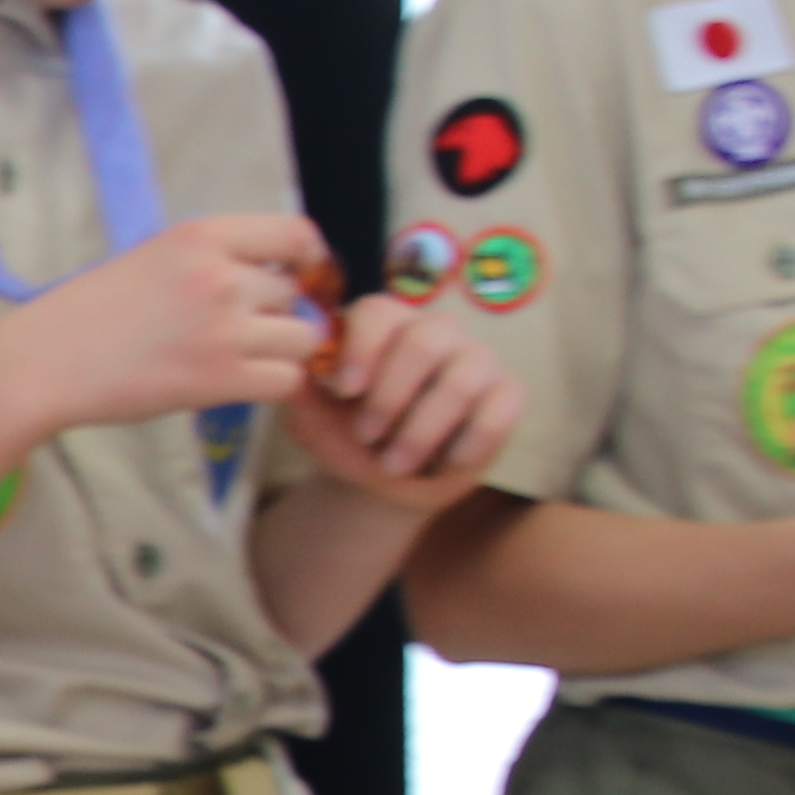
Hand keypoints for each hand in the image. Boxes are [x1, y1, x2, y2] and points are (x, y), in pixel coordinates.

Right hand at [0, 213, 343, 439]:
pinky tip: (241, 386)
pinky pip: (287, 380)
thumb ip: (208, 260)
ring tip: (243, 362)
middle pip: (297, 294)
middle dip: (281, 315)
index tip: (295, 279)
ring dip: (283, 353)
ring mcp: (224, 328)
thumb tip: (268, 277)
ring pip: (304, 338)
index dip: (308, 260)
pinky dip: (273, 386)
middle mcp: (220, 276)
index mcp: (201, 236)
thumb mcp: (151, 258)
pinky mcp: (220, 378)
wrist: (43, 363)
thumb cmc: (85, 314)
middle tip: (245, 334)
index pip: (296, 234)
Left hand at [281, 292, 524, 510]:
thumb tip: (286, 364)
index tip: (345, 390)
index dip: (363, 349)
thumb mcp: (312, 418)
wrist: (383, 483)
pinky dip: (467, 445)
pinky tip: (442, 464)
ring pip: (462, 381)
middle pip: (425, 342)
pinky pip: (498, 413)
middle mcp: (437, 332)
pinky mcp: (508, 395)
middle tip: (367, 436)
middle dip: (391, 397)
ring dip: (422, 430)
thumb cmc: (346, 438)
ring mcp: (478, 360)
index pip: (378, 312)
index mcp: (386, 325)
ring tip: (393, 464)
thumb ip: (298, 390)